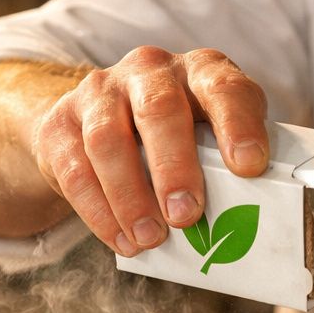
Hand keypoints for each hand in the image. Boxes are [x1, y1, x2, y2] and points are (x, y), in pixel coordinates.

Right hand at [33, 46, 269, 256]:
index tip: (249, 167)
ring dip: (130, 196)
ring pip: (108, 140)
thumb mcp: (211, 138)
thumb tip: (252, 223)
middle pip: (159, 110)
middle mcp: (150, 71)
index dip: (238, 125)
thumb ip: (229, 167)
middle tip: (186, 215)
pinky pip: (74, 169)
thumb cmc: (179, 138)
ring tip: (151, 238)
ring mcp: (101, 93)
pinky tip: (121, 241)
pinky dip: (98, 212)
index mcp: (200, 71)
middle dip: (174, 167)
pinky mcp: (62, 123)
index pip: (224, 88)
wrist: (100, 119)